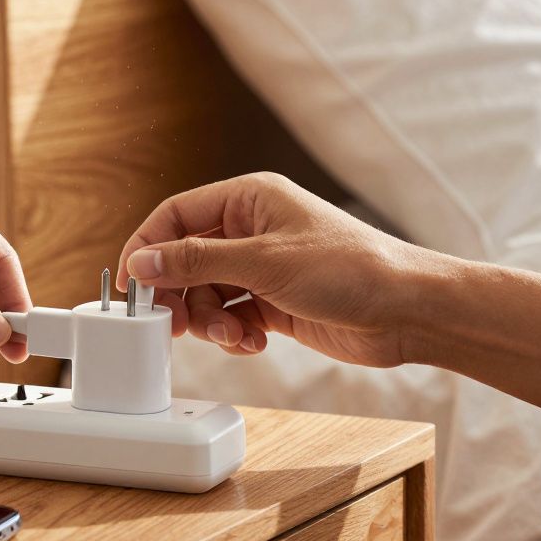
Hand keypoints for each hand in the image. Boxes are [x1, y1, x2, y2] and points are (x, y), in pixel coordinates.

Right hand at [117, 173, 439, 367]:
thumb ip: (196, 261)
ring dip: (211, 321)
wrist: (408, 311)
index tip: (132, 286)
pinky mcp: (274, 301)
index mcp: (249, 199)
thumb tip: (143, 262)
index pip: (176, 216)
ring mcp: (262, 267)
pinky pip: (231, 316)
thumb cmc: (350, 269)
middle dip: (180, 295)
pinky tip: (254, 341)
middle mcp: (252, 229)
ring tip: (235, 336)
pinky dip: (233, 333)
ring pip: (206, 293)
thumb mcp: (263, 262)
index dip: (148, 248)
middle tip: (175, 325)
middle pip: (186, 260)